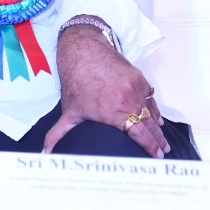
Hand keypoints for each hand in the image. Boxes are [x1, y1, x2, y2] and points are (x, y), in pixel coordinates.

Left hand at [44, 24, 168, 157]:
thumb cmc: (76, 83)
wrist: (84, 53)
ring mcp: (135, 89)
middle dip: (158, 141)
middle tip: (163, 152)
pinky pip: (150, 98)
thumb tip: (46, 152)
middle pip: (149, 126)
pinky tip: (157, 119)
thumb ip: (58, 134)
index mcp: (113, 113)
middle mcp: (127, 101)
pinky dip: (154, 110)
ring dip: (158, 127)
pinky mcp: (139, 79)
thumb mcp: (68, 111)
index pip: (139, 134)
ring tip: (163, 140)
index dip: (150, 146)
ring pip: (151, 112)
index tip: (155, 156)